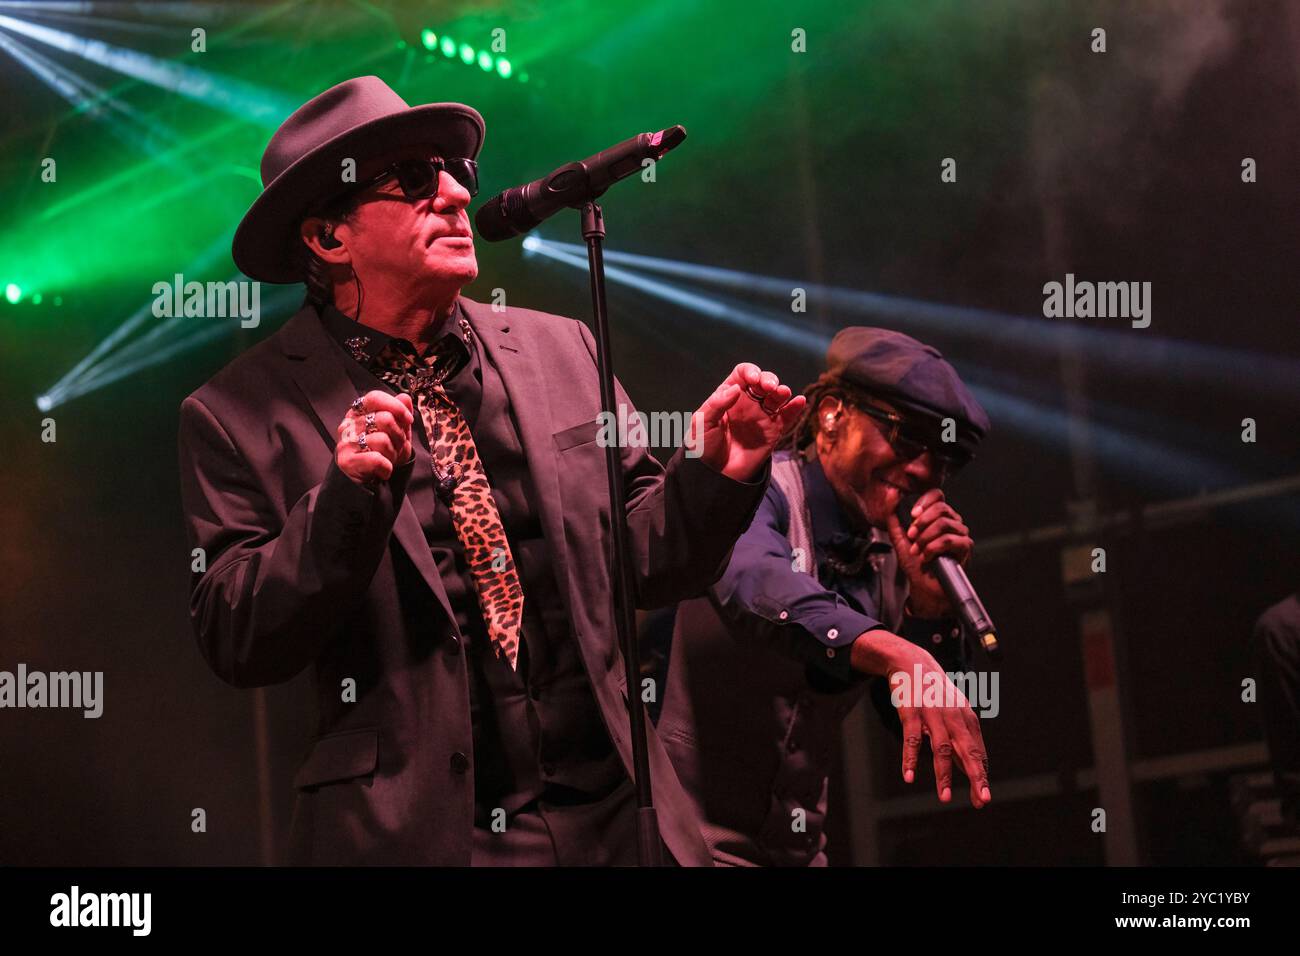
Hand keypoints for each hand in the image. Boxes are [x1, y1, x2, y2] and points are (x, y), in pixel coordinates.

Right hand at [336, 390, 413, 484]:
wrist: (368, 482)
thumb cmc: (381, 453)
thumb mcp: (395, 432)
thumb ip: (399, 414)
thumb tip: (405, 397)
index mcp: (358, 413)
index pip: (375, 398)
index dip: (396, 407)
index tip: (408, 420)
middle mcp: (348, 425)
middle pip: (385, 419)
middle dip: (399, 436)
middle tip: (397, 447)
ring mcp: (346, 442)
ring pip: (382, 440)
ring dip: (393, 453)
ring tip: (388, 459)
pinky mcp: (347, 461)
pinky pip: (377, 460)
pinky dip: (387, 468)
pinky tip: (383, 471)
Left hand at [691, 363, 805, 480]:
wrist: (714, 476)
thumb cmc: (703, 448)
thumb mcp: (701, 423)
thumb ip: (717, 404)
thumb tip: (737, 388)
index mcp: (728, 396)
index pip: (742, 375)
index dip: (750, 372)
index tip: (753, 379)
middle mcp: (746, 402)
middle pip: (763, 381)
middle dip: (768, 379)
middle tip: (769, 387)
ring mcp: (761, 416)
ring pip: (776, 396)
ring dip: (781, 391)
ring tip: (781, 393)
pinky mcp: (772, 431)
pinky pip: (787, 416)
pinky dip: (795, 407)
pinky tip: (799, 401)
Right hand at [851, 629, 990, 807]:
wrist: (912, 662)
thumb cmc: (935, 693)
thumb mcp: (954, 712)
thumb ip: (961, 739)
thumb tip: (972, 768)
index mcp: (967, 719)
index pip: (977, 752)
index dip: (981, 775)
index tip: (982, 798)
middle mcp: (953, 717)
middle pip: (967, 750)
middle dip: (976, 776)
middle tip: (982, 799)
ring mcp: (932, 714)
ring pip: (941, 749)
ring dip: (944, 775)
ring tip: (945, 798)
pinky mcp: (912, 713)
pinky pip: (913, 739)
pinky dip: (911, 759)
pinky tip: (909, 776)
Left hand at [884, 488, 971, 617]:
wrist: (924, 586)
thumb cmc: (916, 564)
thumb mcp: (900, 539)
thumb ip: (894, 519)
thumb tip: (890, 496)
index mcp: (939, 516)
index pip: (937, 495)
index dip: (924, 502)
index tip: (912, 515)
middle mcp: (952, 522)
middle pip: (941, 507)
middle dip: (921, 522)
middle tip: (911, 536)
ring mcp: (961, 534)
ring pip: (943, 524)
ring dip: (925, 538)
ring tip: (917, 550)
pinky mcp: (965, 547)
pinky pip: (949, 540)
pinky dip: (933, 548)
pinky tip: (927, 557)